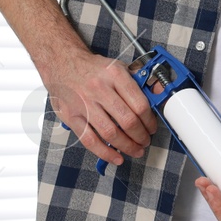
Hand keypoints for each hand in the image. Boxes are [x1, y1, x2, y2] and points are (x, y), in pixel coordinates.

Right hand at [43, 51, 156, 166]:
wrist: (61, 63)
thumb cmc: (92, 68)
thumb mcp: (118, 67)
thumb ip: (139, 80)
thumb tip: (159, 91)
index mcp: (115, 75)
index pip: (139, 104)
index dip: (150, 121)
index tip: (152, 128)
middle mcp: (99, 89)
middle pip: (127, 121)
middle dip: (141, 136)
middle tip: (145, 141)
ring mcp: (84, 104)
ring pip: (111, 133)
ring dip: (127, 147)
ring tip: (136, 150)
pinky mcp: (72, 117)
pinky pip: (90, 140)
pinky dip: (105, 153)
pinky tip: (116, 157)